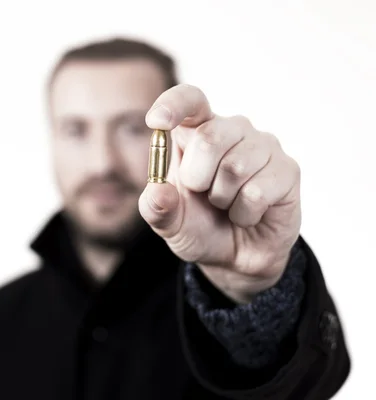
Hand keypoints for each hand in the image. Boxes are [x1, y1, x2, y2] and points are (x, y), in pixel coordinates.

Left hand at [138, 84, 301, 303]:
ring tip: (227, 204)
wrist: (235, 258)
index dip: (173, 105)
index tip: (156, 121)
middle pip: (208, 138)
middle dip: (197, 178)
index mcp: (197, 131)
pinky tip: (248, 214)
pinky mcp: (287, 170)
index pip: (190, 99)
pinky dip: (244, 214)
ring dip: (222, 199)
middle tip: (203, 193)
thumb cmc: (200, 227)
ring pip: (235, 167)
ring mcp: (263, 147)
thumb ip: (156, 208)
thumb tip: (158, 192)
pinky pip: (257, 191)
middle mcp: (232, 129)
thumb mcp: (168, 222)